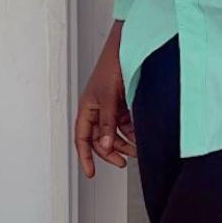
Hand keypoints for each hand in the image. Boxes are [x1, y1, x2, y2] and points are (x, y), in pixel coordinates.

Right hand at [74, 27, 136, 177]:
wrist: (126, 50)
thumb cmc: (110, 67)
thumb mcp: (108, 98)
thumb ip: (107, 123)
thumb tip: (105, 145)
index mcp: (87, 108)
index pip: (82, 138)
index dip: (85, 156)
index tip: (90, 172)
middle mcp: (97, 110)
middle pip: (99, 139)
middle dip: (110, 152)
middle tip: (122, 163)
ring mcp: (110, 108)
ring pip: (114, 133)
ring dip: (124, 144)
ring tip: (136, 150)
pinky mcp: (122, 104)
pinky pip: (125, 124)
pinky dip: (132, 132)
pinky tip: (139, 136)